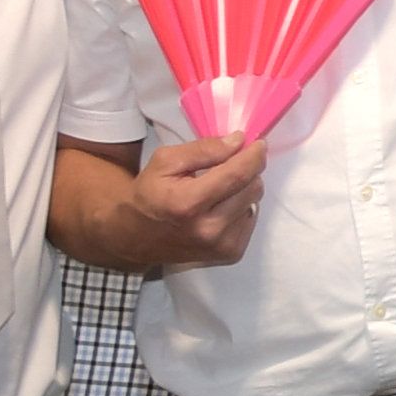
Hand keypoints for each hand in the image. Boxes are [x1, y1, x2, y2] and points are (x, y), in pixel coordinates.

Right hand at [124, 133, 269, 268]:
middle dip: (248, 170)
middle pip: (252, 188)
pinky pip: (250, 220)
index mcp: (188, 203)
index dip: (253, 156)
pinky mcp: (231, 253)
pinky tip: (219, 209)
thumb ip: (203, 149)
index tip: (259, 144)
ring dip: (243, 190)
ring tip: (218, 190)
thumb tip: (238, 142)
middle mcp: (209, 228)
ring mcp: (222, 244)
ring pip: (254, 203)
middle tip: (231, 164)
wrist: (137, 237)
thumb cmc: (150, 194)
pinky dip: (240, 208)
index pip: (236, 175)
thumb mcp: (165, 161)